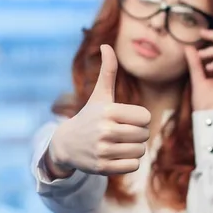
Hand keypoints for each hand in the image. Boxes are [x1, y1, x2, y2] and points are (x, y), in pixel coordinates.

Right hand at [49, 44, 150, 175]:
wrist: (66, 144)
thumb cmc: (90, 116)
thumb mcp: (99, 95)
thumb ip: (108, 71)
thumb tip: (106, 45)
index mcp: (108, 111)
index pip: (145, 117)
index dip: (140, 119)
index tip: (128, 119)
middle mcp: (104, 130)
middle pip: (144, 135)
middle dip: (138, 134)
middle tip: (123, 133)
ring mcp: (102, 150)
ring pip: (140, 152)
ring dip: (134, 149)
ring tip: (120, 144)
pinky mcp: (102, 168)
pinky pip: (133, 166)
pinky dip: (129, 163)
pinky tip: (116, 156)